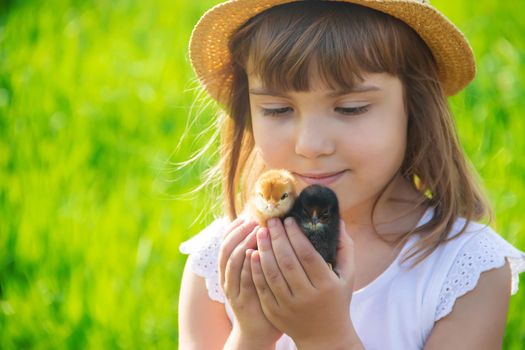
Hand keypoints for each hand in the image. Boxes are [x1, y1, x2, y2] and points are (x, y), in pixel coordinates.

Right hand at [218, 217, 282, 347]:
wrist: (258, 330)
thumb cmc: (264, 297)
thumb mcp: (260, 272)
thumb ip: (262, 253)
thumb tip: (271, 228)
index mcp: (230, 268)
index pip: (226, 241)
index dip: (235, 227)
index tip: (247, 215)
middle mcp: (227, 277)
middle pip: (225, 248)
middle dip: (238, 232)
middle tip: (253, 220)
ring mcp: (231, 289)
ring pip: (230, 261)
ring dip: (242, 244)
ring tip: (255, 231)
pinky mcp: (239, 300)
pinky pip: (241, 279)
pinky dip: (246, 265)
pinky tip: (254, 254)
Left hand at [250, 217, 358, 348]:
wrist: (325, 338)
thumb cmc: (337, 301)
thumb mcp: (347, 276)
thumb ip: (345, 249)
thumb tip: (339, 222)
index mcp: (326, 284)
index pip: (307, 254)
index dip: (296, 235)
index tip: (288, 220)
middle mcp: (307, 296)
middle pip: (288, 261)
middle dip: (277, 238)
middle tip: (271, 221)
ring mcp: (289, 306)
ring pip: (272, 273)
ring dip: (264, 250)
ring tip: (260, 233)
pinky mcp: (275, 313)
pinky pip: (262, 288)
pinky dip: (256, 270)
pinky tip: (253, 253)